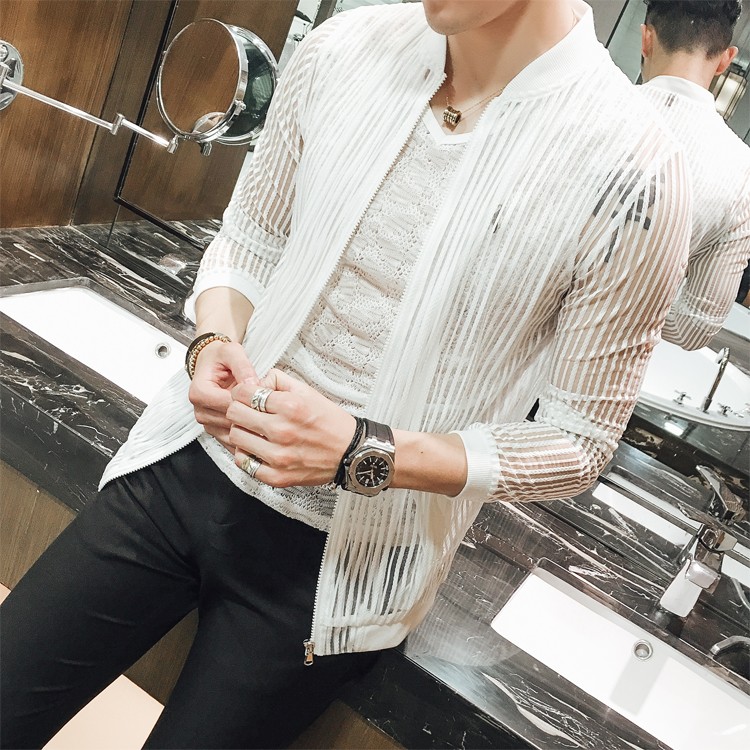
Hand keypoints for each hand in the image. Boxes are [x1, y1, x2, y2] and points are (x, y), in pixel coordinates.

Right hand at [189, 340, 258, 450]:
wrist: (211, 363)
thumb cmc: (220, 358)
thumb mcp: (232, 352)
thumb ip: (243, 366)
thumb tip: (253, 385)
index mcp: (200, 392)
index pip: (228, 404)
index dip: (249, 402)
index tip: (266, 398)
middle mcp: (200, 410)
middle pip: (230, 421)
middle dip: (252, 416)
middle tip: (271, 411)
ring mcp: (207, 423)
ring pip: (232, 434)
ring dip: (251, 429)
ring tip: (268, 420)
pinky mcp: (215, 431)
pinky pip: (231, 441)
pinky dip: (247, 437)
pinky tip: (261, 430)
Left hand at [227, 369, 355, 487]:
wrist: (350, 452)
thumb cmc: (329, 421)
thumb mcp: (307, 391)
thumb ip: (278, 380)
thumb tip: (255, 382)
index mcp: (290, 406)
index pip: (243, 393)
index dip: (242, 392)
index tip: (248, 395)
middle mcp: (282, 431)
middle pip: (234, 413)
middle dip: (239, 409)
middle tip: (249, 412)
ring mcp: (278, 456)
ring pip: (235, 437)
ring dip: (242, 431)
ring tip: (254, 431)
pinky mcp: (277, 476)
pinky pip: (243, 463)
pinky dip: (247, 454)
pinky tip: (257, 448)